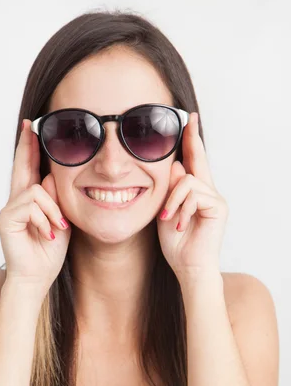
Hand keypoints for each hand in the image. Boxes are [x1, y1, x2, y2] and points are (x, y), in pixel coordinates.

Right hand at [0, 119, 70, 286]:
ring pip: (37, 191)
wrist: (37, 277)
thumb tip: (52, 176)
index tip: (31, 128)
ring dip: (53, 211)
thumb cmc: (48, 253)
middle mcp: (18, 201)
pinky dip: (44, 220)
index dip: (31, 149)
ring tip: (57, 230)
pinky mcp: (6, 218)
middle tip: (28, 125)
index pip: (30, 169)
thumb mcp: (61, 221)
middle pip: (21, 166)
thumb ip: (57, 200)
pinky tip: (47, 235)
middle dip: (26, 145)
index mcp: (31, 201)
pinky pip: (31, 206)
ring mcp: (10, 208)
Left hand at [156, 113, 228, 279]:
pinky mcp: (218, 206)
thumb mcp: (166, 212)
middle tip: (190, 118)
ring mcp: (215, 198)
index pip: (191, 163)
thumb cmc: (177, 245)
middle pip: (198, 159)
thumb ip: (169, 191)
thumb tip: (174, 166)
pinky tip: (180, 225)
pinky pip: (193, 195)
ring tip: (168, 219)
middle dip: (192, 138)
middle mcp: (208, 192)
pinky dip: (182, 210)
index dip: (190, 142)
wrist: (189, 268)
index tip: (189, 121)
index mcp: (194, 193)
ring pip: (187, 182)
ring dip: (172, 201)